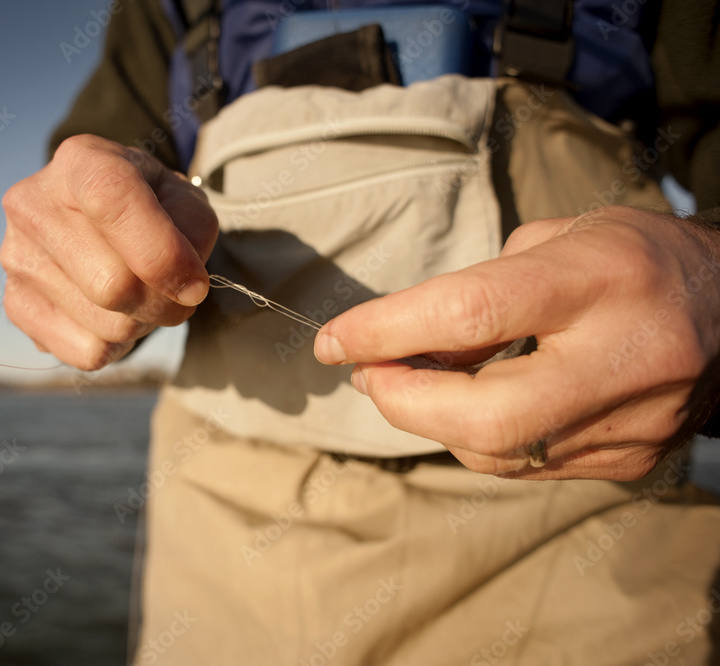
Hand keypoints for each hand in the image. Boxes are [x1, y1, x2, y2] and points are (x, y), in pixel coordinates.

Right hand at [0, 135, 217, 369]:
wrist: (95, 218)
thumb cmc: (147, 205)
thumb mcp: (181, 197)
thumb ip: (193, 229)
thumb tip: (184, 286)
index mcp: (80, 162)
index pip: (111, 200)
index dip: (161, 253)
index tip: (194, 285)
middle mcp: (33, 205)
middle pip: (112, 283)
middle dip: (162, 302)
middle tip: (178, 295)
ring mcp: (16, 257)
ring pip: (107, 325)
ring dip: (143, 323)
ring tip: (139, 296)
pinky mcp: (15, 304)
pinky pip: (87, 353)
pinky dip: (117, 346)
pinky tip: (113, 315)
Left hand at [314, 206, 719, 480]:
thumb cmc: (632, 256)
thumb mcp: (553, 240)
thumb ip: (475, 292)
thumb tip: (400, 345)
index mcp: (603, 278)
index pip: (470, 313)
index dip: (384, 330)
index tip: (332, 339)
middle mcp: (625, 357)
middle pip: (483, 415)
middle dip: (401, 400)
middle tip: (366, 371)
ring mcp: (633, 422)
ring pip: (498, 453)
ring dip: (430, 420)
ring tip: (405, 381)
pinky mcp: (630, 459)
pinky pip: (524, 465)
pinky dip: (475, 437)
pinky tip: (461, 404)